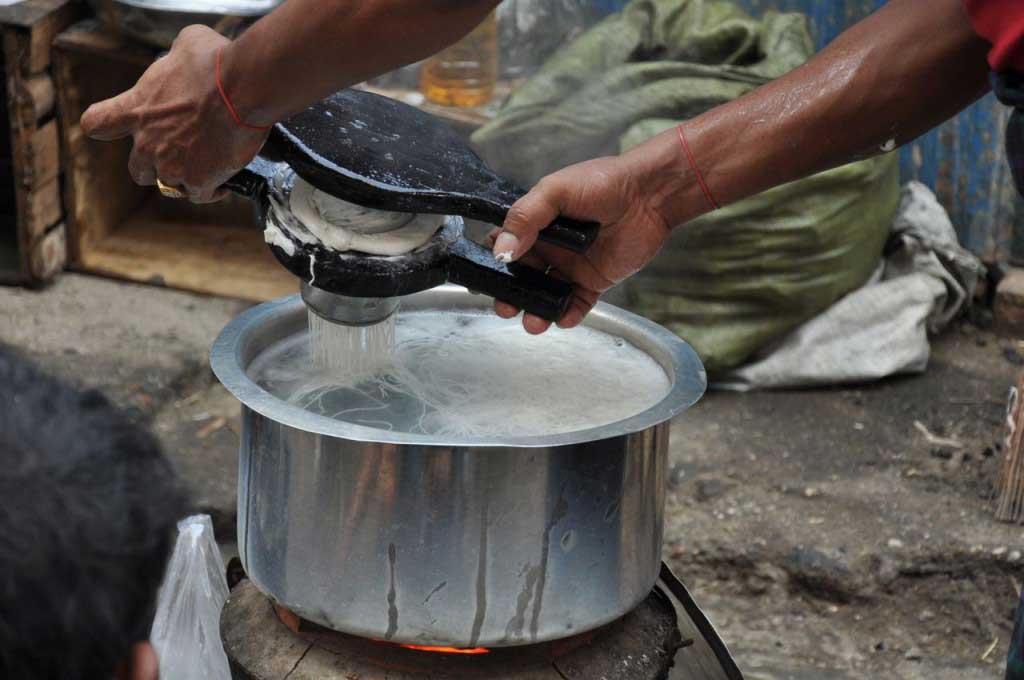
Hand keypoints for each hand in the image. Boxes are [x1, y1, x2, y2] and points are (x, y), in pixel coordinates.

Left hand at [80, 26, 267, 202]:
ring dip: (187, 178)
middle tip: (179, 155)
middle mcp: (148, 142)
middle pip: (138, 170)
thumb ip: (174, 60)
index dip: (105, 128)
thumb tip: (184, 59)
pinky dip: (213, 190)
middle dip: (155, 166)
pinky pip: (201, 195)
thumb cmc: (215, 63)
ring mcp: (172, 165)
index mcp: (136, 107)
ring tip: (208, 165)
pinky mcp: (199, 181)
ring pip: (172, 186)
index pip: (97, 123)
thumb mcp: (186, 44)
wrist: (243, 88)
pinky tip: (224, 180)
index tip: (118, 128)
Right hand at [490, 155, 671, 333]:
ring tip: (533, 322)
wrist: (648, 194)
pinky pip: (576, 303)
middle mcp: (549, 247)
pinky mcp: (594, 281)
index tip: (484, 277)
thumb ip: (525, 218)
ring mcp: (571, 266)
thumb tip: (501, 249)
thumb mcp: (555, 191)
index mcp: (534, 223)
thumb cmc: (602, 182)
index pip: (503, 246)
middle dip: (510, 294)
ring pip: (545, 295)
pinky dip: (568, 313)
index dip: (492, 262)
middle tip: (505, 307)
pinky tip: (564, 317)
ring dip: (536, 310)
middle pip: (521, 277)